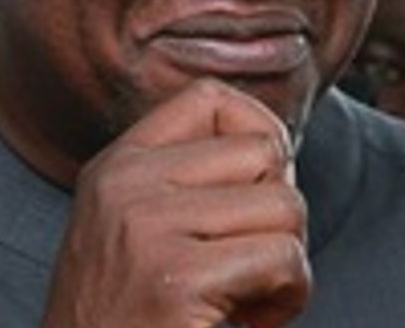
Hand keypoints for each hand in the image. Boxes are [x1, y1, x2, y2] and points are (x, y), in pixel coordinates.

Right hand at [41, 79, 310, 327]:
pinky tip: (250, 322)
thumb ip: (187, 182)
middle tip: (251, 261)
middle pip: (263, 153)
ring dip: (287, 261)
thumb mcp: (139, 230)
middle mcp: (124, 185)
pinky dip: (288, 298)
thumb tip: (274, 149)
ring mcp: (145, 227)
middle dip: (279, 211)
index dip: (261, 133)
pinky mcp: (176, 278)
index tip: (264, 186)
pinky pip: (283, 259)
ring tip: (248, 296)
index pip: (210, 99)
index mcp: (116, 167)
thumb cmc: (131, 317)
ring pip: (285, 206)